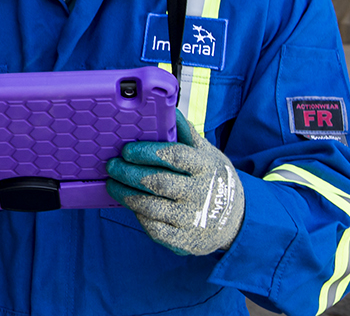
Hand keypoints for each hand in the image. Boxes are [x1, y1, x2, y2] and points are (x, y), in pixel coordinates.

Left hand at [106, 110, 244, 255]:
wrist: (238, 219)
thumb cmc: (213, 178)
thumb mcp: (208, 154)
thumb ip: (186, 134)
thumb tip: (169, 109)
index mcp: (205, 167)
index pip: (174, 156)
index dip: (146, 152)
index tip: (126, 150)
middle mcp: (200, 193)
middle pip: (157, 183)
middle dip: (128, 173)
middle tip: (112, 165)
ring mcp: (193, 219)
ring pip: (151, 207)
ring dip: (126, 195)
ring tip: (112, 184)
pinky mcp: (186, 240)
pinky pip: (155, 229)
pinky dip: (139, 216)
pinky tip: (132, 205)